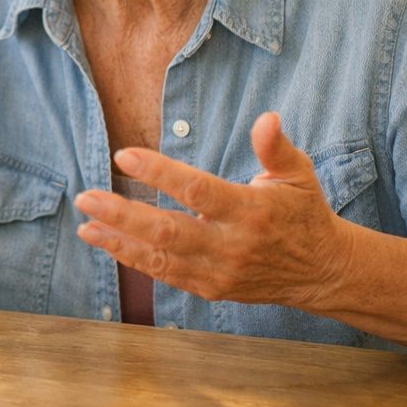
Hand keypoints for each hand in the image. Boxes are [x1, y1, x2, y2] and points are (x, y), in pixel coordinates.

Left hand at [72, 112, 353, 308]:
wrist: (322, 272)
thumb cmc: (303, 213)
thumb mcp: (298, 174)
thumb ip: (276, 147)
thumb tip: (267, 118)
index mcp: (251, 211)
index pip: (197, 191)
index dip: (159, 173)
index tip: (124, 156)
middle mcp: (232, 245)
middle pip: (168, 230)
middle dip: (122, 214)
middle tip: (85, 197)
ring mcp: (219, 271)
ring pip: (160, 258)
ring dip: (118, 240)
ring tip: (85, 224)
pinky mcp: (210, 288)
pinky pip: (165, 274)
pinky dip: (133, 259)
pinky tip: (107, 241)